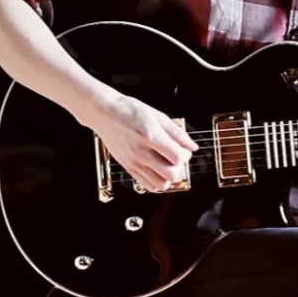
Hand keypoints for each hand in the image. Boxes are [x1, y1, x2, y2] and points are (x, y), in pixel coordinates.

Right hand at [83, 94, 197, 191]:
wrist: (105, 113)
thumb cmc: (129, 111)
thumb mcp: (158, 116)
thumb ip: (177, 133)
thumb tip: (192, 145)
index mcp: (152, 136)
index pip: (177, 157)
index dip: (186, 155)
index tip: (185, 150)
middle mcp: (142, 152)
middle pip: (171, 174)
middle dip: (179, 167)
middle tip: (177, 158)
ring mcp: (134, 162)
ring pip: (160, 184)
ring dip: (168, 177)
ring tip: (168, 165)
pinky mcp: (128, 168)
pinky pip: (146, 186)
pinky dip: (156, 182)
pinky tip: (158, 171)